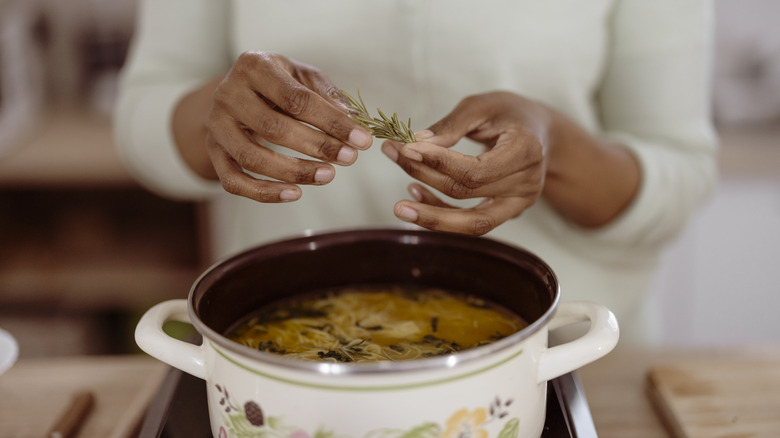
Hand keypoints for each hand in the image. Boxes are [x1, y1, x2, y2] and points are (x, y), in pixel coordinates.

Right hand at [201, 52, 372, 201]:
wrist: (235, 91)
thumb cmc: (276, 82)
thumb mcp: (299, 74)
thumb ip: (324, 92)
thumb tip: (351, 118)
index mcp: (253, 66)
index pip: (296, 99)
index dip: (332, 121)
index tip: (361, 140)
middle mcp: (227, 93)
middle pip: (274, 128)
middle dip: (318, 146)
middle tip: (349, 159)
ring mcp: (216, 125)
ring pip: (252, 158)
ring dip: (294, 172)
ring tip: (328, 176)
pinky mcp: (213, 151)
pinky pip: (234, 181)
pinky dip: (264, 193)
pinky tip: (294, 194)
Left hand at [381, 91, 551, 234]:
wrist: (540, 132)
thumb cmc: (509, 112)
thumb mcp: (481, 106)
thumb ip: (451, 125)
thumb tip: (416, 144)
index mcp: (526, 150)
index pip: (476, 170)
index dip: (439, 163)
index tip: (407, 148)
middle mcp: (528, 183)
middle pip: (468, 192)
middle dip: (425, 176)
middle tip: (393, 155)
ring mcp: (520, 203)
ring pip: (471, 221)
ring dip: (431, 214)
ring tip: (400, 206)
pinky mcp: (509, 213)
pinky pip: (472, 224)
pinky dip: (442, 214)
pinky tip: (417, 194)